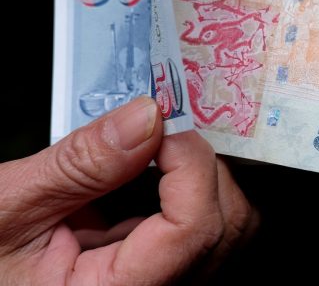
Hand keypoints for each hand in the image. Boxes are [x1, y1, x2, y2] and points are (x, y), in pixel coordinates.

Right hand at [0, 97, 257, 284]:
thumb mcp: (8, 207)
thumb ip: (80, 164)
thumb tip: (147, 117)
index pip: (195, 229)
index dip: (190, 164)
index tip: (163, 123)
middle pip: (226, 225)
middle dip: (199, 165)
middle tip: (157, 131)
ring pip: (228, 226)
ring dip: (199, 177)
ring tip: (151, 155)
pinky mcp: (167, 275)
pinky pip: (207, 231)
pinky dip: (191, 193)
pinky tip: (153, 178)